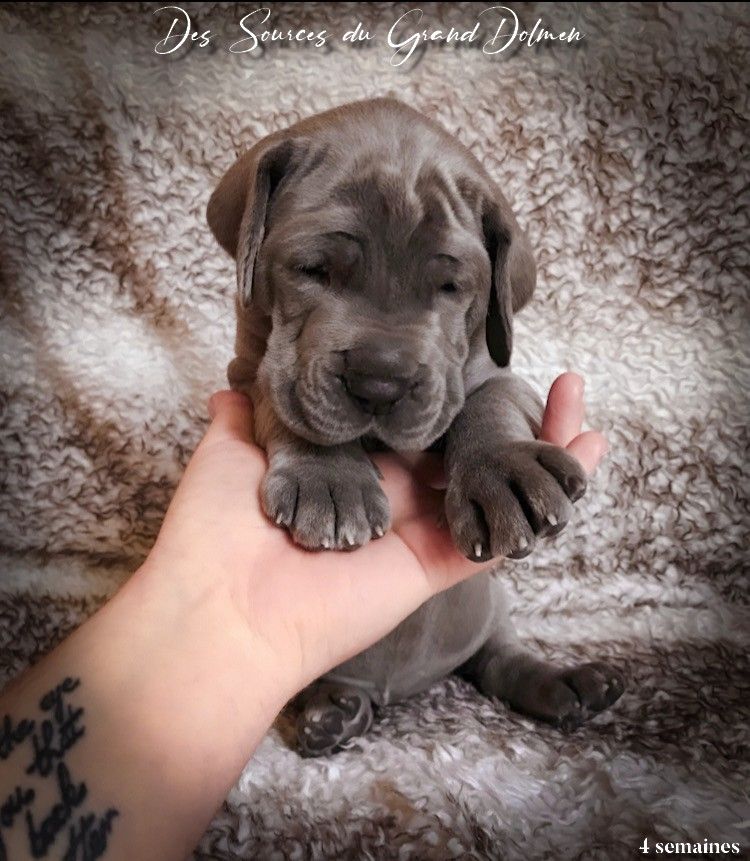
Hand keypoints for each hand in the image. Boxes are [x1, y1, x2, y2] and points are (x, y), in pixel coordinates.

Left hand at [143, 372, 606, 701]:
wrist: (222, 611)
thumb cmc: (215, 529)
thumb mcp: (228, 454)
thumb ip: (243, 419)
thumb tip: (229, 387)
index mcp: (346, 471)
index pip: (408, 431)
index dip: (445, 402)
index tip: (476, 369)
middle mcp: (388, 500)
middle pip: (463, 457)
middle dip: (506, 422)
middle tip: (548, 379)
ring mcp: (417, 534)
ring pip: (495, 488)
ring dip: (542, 448)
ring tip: (581, 402)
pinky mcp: (437, 566)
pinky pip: (504, 528)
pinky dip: (550, 491)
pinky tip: (589, 449)